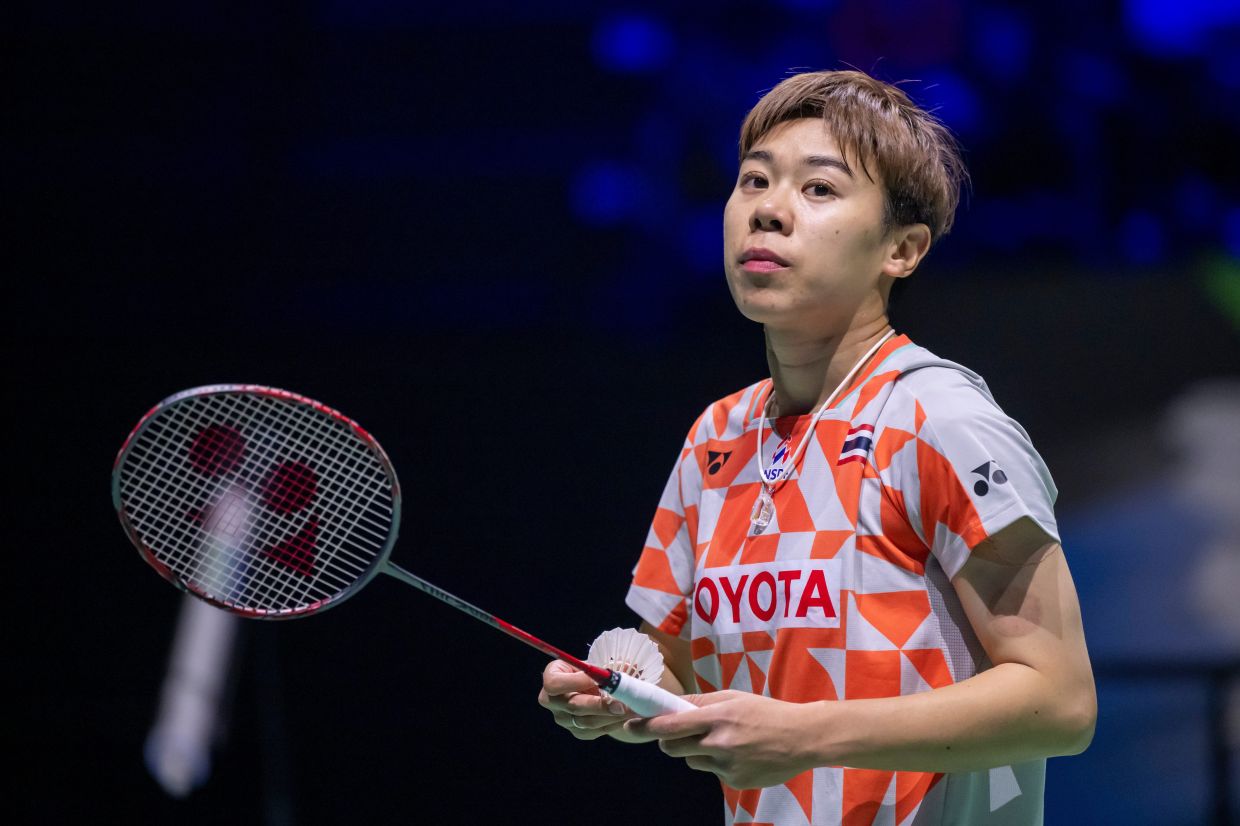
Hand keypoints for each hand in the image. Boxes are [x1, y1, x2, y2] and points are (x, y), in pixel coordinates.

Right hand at [538, 660, 635, 739]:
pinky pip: (594, 731)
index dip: (576, 682)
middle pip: (573, 706)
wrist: (592, 688)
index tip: (598, 679)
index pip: (555, 684)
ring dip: (610, 717)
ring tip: (630, 711)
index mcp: (551, 678)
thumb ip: (600, 668)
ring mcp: (562, 719)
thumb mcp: (592, 664)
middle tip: (622, 704)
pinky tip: (624, 718)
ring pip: (586, 722)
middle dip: (600, 705)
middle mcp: (551, 701)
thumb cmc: (592, 672)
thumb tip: (620, 669)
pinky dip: (611, 724)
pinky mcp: (576, 731)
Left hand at [626, 690, 817, 787]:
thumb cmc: (767, 713)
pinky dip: (717, 763)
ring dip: (695, 752)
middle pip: (672, 748)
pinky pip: (712, 772)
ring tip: (722, 741)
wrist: (803, 738)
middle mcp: (719, 744)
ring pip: (691, 761)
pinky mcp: (735, 782)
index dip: (646, 727)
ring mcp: (727, 766)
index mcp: (718, 718)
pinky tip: (739, 754)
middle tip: (676, 734)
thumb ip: (700, 703)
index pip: (670, 726)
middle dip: (667, 741)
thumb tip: (671, 704)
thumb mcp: (734, 698)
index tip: (630, 725)